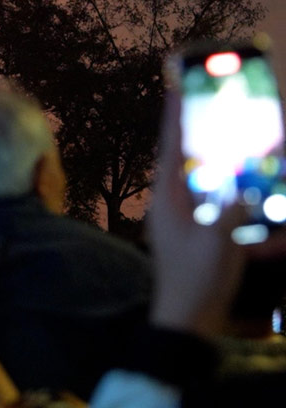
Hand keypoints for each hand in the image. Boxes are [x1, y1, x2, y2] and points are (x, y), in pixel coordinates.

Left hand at [145, 90, 276, 337]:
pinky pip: (211, 205)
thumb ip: (229, 208)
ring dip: (214, 163)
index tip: (176, 86)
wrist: (186, 321)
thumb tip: (238, 186)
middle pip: (184, 159)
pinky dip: (226, 193)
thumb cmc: (198, 282)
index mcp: (167, 201)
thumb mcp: (219, 242)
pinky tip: (240, 189)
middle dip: (197, 133)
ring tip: (229, 142)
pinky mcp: (193, 235)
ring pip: (198, 181)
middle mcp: (169, 206)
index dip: (175, 116)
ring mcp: (180, 220)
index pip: (171, 149)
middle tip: (207, 105)